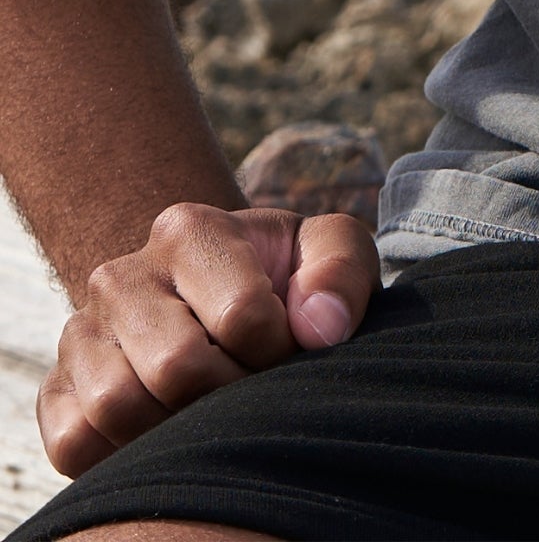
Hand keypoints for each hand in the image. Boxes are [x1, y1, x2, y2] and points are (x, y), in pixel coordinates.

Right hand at [38, 202, 377, 476]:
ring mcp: (80, 332)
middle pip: (177, 368)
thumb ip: (340, 270)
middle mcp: (121, 275)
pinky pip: (74, 441)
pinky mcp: (57, 387)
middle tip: (248, 382)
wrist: (223, 296)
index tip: (285, 344)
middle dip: (230, 390)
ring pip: (118, 407)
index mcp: (189, 230)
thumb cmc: (285, 275)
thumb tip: (320, 328)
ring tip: (209, 403)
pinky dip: (121, 450)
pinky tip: (163, 426)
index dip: (277, 347)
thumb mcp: (329, 251)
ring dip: (176, 425)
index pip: (242, 314)